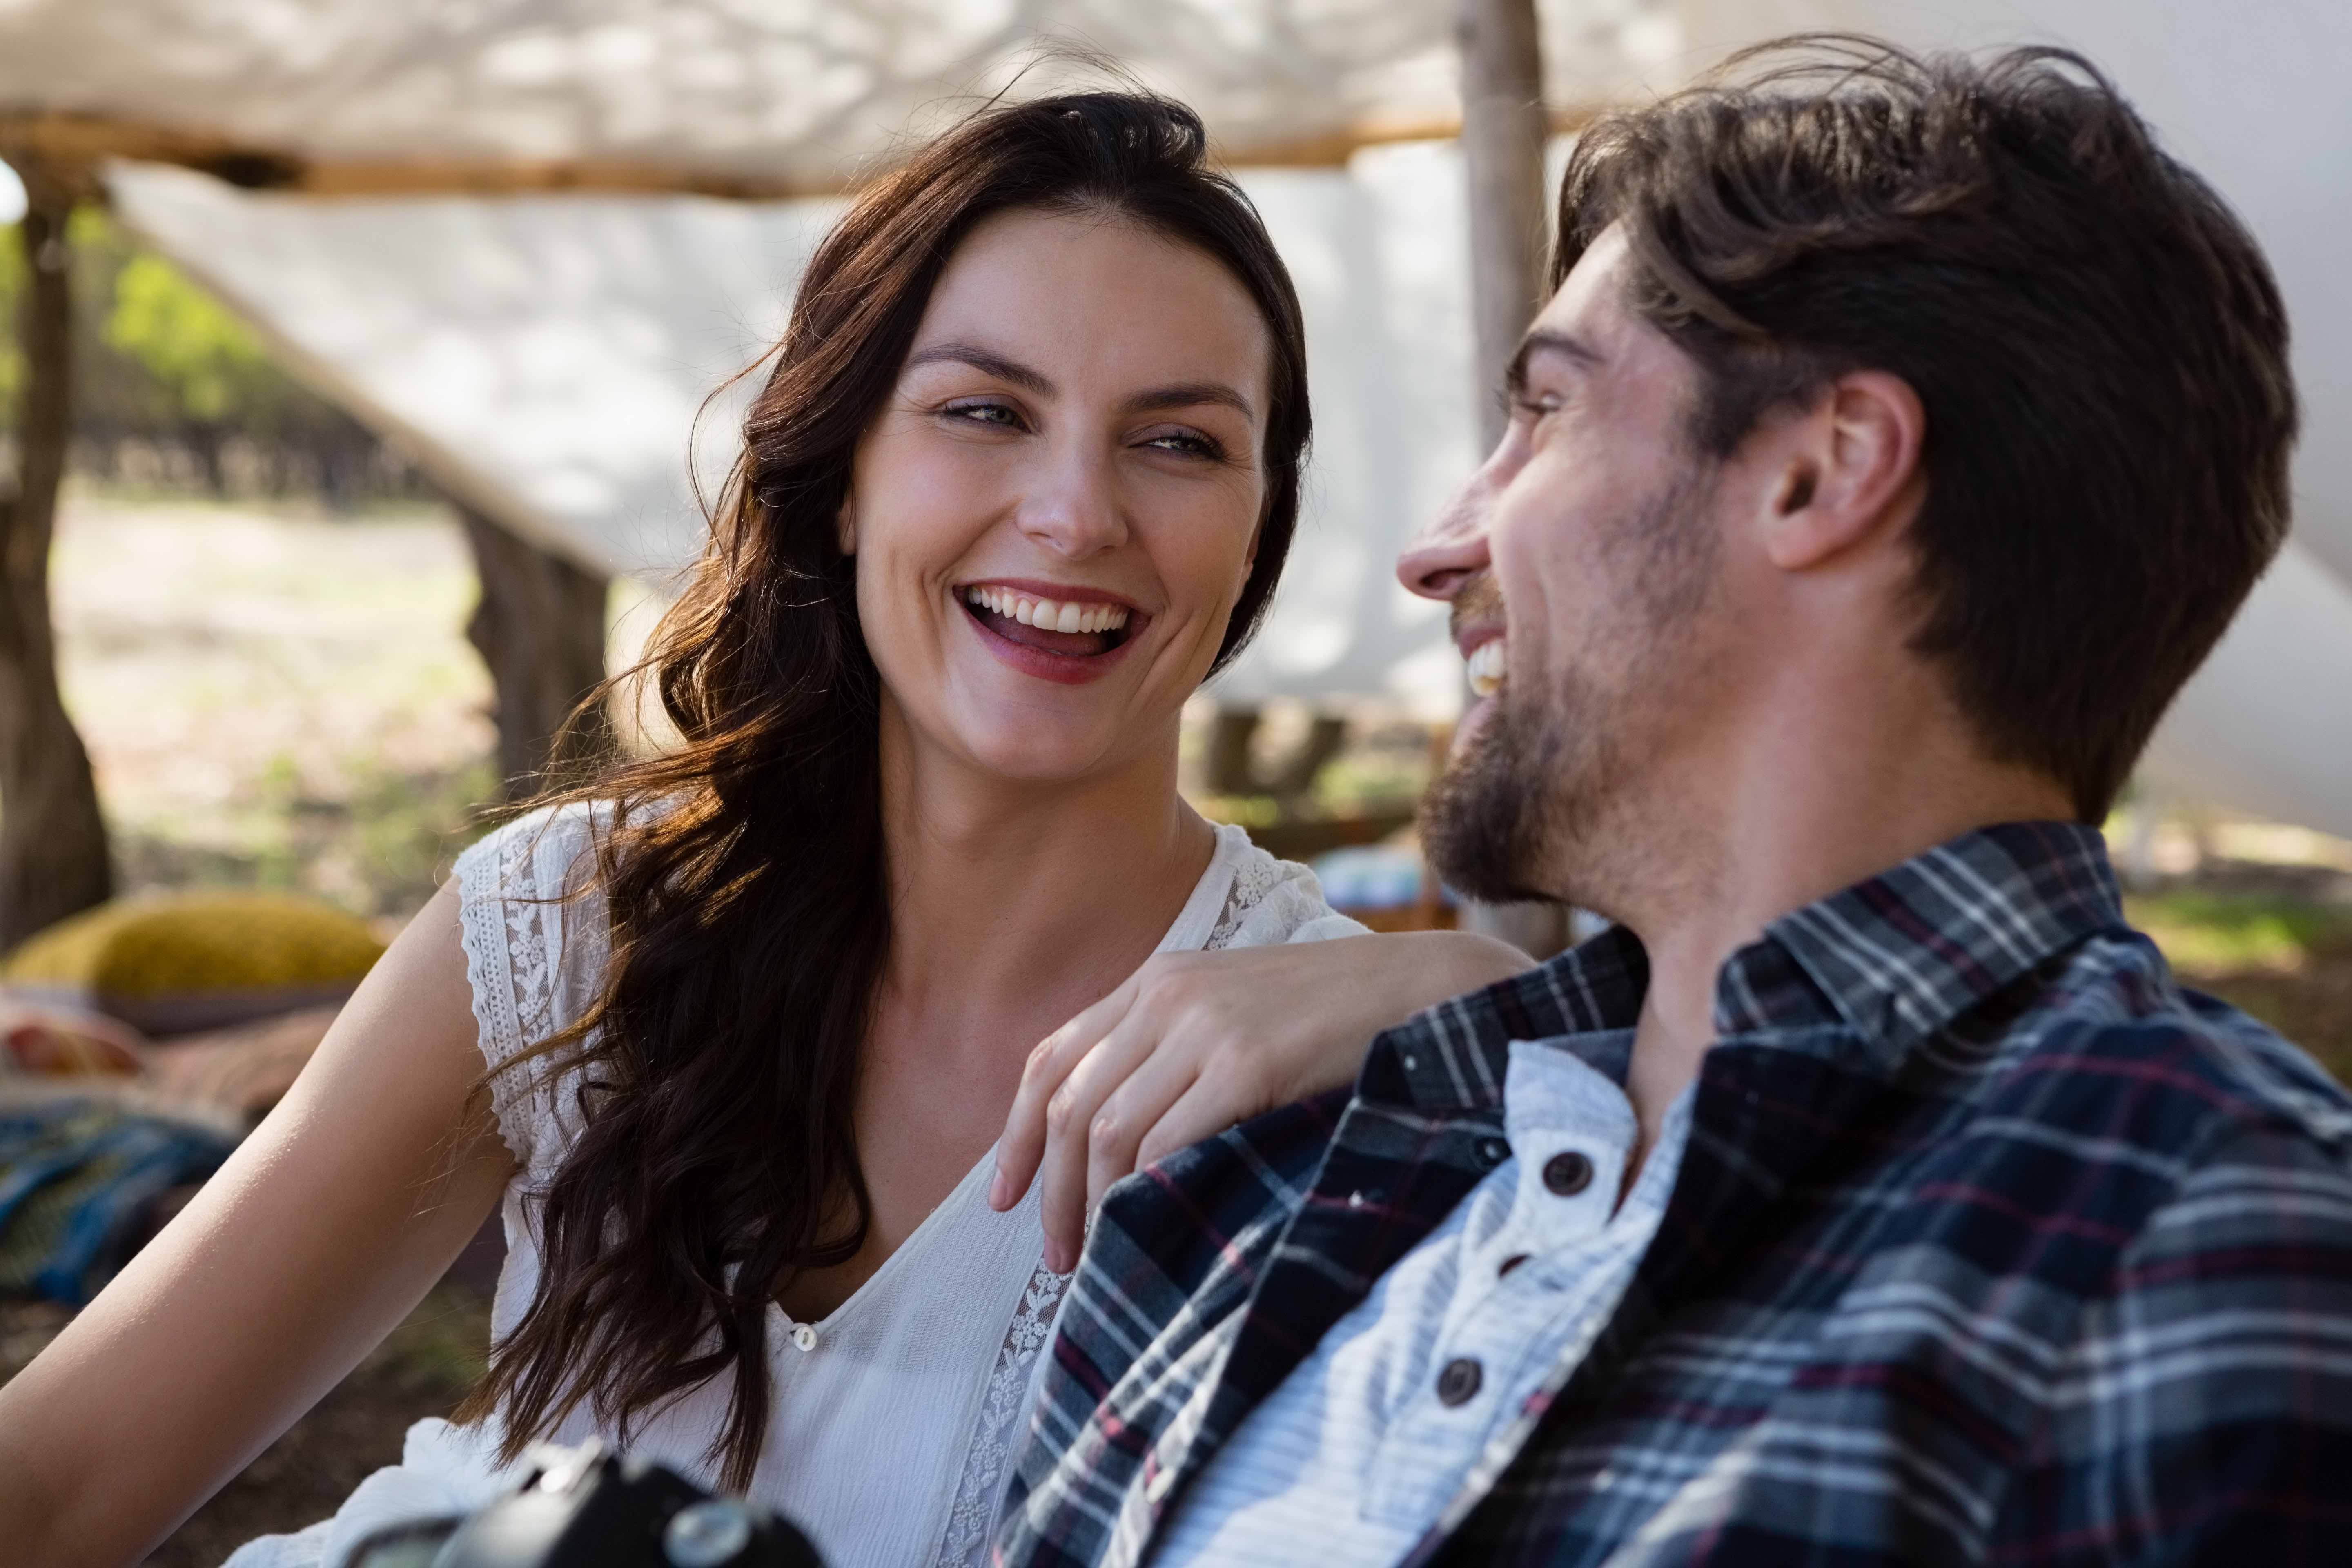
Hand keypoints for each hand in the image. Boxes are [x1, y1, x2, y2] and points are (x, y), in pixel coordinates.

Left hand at [990, 931, 1532, 1271]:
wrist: (1417, 989)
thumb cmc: (1329, 1018)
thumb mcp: (1232, 1014)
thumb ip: (1171, 1054)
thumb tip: (1110, 1143)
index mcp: (1156, 981)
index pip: (1053, 1057)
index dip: (1019, 1132)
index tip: (1007, 1196)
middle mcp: (1167, 996)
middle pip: (1072, 1102)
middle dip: (1052, 1188)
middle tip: (1056, 1254)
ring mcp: (1206, 1026)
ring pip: (1108, 1129)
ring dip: (1091, 1204)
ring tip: (1096, 1255)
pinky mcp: (1247, 1062)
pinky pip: (1167, 1141)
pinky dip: (1144, 1191)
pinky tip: (1148, 1226)